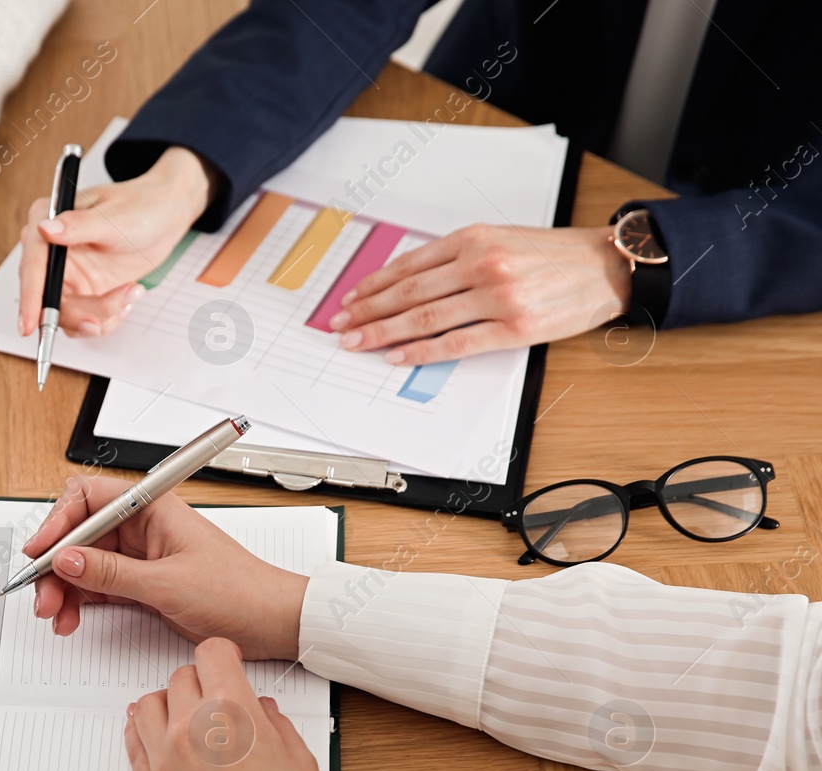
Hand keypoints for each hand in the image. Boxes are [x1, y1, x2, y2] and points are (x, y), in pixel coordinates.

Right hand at [17, 147, 212, 338]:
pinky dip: (107, 318)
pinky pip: (85, 320)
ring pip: (67, 315)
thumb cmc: (141, 207)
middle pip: (46, 298)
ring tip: (129, 294)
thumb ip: (79, 226)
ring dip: (99, 315)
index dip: (30, 298)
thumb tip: (45, 229)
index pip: (32, 266)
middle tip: (97, 322)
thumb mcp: (113, 218)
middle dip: (74, 314)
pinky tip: (127, 296)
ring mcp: (67, 275)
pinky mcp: (83, 291)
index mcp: (47, 221)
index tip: (29, 324)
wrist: (165, 217)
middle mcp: (52, 251)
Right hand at [24, 475, 306, 659]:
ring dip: (64, 587)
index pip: (88, 499)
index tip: (41, 551)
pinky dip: (80, 600)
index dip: (58, 522)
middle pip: (79, 534)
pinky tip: (72, 616)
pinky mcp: (142, 582)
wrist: (273, 622)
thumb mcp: (168, 585)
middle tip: (45, 595)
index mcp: (153, 508)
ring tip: (58, 614)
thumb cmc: (239, 591)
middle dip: (56, 564)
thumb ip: (112, 574)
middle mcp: (143, 526)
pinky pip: (98, 585)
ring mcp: (140, 555)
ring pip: (84, 563)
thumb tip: (67, 560)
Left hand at [126, 638, 327, 770]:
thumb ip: (276, 724)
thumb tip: (261, 710)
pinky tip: (155, 732)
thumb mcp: (299, 763)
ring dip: (168, 703)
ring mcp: (165, 755)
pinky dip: (141, 729)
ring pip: (149, 703)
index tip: (229, 665)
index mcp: (233, 711)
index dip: (225, 656)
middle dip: (201, 682)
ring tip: (186, 718)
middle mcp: (191, 726)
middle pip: (181, 676)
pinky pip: (132, 739)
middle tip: (217, 700)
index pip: (212, 652)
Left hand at [329, 223, 631, 364]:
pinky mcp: (514, 327)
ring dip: (384, 333)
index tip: (349, 299)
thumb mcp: (500, 238)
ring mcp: (497, 297)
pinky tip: (397, 356)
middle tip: (339, 325)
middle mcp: (483, 264)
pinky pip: (456, 343)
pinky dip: (422, 352)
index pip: (410, 265)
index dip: (373, 285)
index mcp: (475, 238)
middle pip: (408, 292)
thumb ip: (457, 257)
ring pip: (425, 318)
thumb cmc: (551, 255)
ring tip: (356, 342)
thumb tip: (407, 281)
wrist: (606, 267)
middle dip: (367, 311)